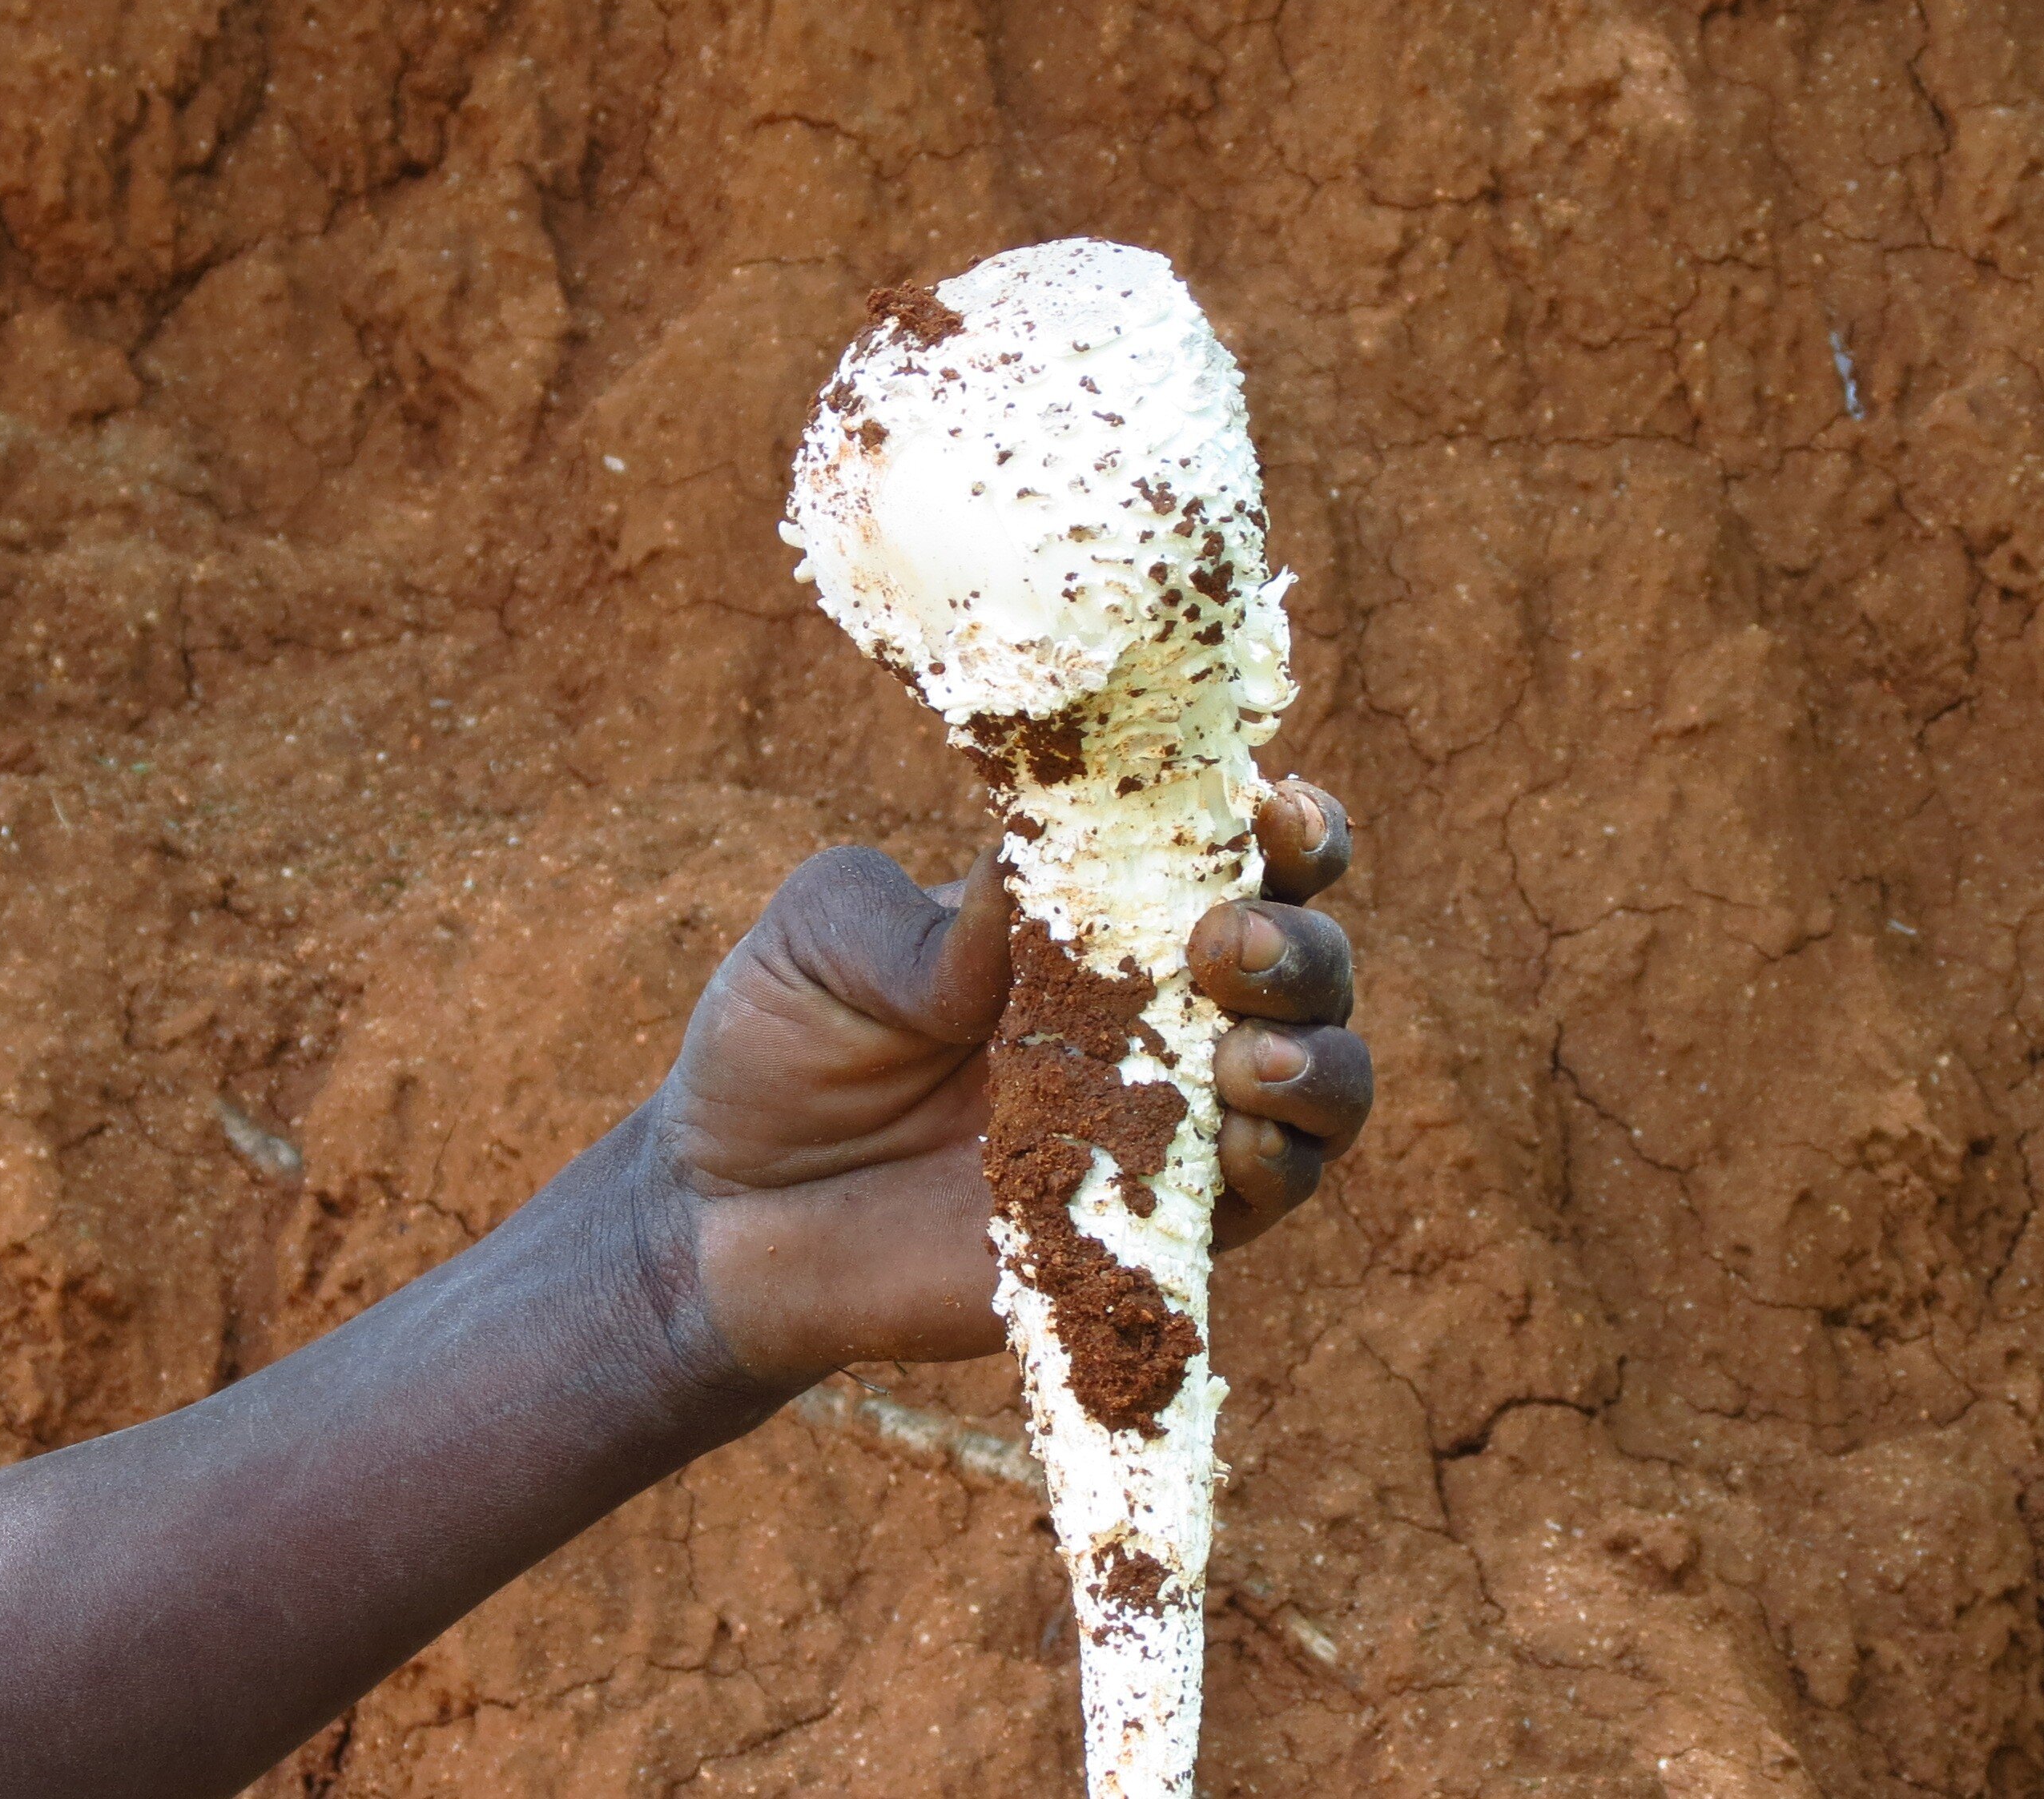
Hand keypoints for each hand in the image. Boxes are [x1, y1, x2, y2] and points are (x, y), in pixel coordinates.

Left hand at [654, 781, 1369, 1387]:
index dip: (1283, 828)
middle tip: (1222, 946)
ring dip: (1317, 1060)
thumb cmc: (779, 1051)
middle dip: (1300, 948)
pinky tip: (1237, 1143)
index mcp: (1098, 917)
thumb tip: (1023, 878)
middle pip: (1307, 967)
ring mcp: (1163, 1129)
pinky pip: (1258, 1206)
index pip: (1232, 856)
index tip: (1265, 807)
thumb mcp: (823, 941)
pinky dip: (1277, 1169)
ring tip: (1245, 1060)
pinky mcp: (1147, 1236)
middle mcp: (1157, 1016)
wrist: (723, 1219)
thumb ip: (924, 914)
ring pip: (1319, 1086)